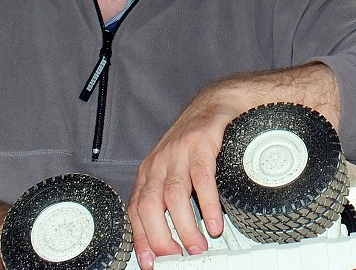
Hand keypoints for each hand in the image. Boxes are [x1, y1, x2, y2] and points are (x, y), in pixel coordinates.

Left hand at [128, 64, 337, 268]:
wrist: (219, 101)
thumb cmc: (198, 140)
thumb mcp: (176, 167)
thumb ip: (169, 196)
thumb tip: (173, 236)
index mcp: (149, 171)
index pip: (136, 210)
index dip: (142, 238)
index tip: (152, 262)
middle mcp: (159, 161)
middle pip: (151, 206)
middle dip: (162, 237)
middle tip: (179, 256)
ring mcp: (179, 150)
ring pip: (174, 195)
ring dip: (186, 225)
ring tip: (200, 245)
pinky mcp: (202, 141)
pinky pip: (202, 177)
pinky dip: (209, 203)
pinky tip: (216, 220)